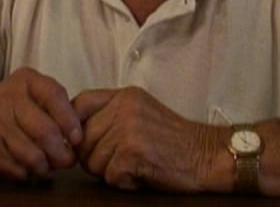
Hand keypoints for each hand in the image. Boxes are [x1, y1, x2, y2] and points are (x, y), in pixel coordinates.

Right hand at [0, 67, 82, 179]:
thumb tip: (79, 134)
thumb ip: (52, 107)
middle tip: (66, 161)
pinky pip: (16, 167)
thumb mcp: (26, 97)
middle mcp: (8, 95)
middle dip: (62, 153)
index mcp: (25, 79)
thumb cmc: (3, 113)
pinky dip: (26, 173)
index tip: (77, 139)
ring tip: (46, 167)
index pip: (55, 95)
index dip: (70, 120)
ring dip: (44, 167)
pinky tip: (25, 170)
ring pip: (33, 154)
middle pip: (47, 131)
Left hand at [72, 86, 220, 191]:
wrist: (207, 155)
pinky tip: (142, 174)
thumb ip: (110, 114)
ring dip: (109, 171)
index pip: (79, 103)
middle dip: (94, 157)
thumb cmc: (174, 141)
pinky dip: (124, 182)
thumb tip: (71, 133)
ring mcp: (128, 129)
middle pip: (81, 139)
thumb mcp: (140, 112)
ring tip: (134, 165)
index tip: (84, 142)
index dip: (74, 127)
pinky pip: (109, 177)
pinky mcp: (133, 153)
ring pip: (91, 162)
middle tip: (120, 159)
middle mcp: (124, 108)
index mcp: (124, 95)